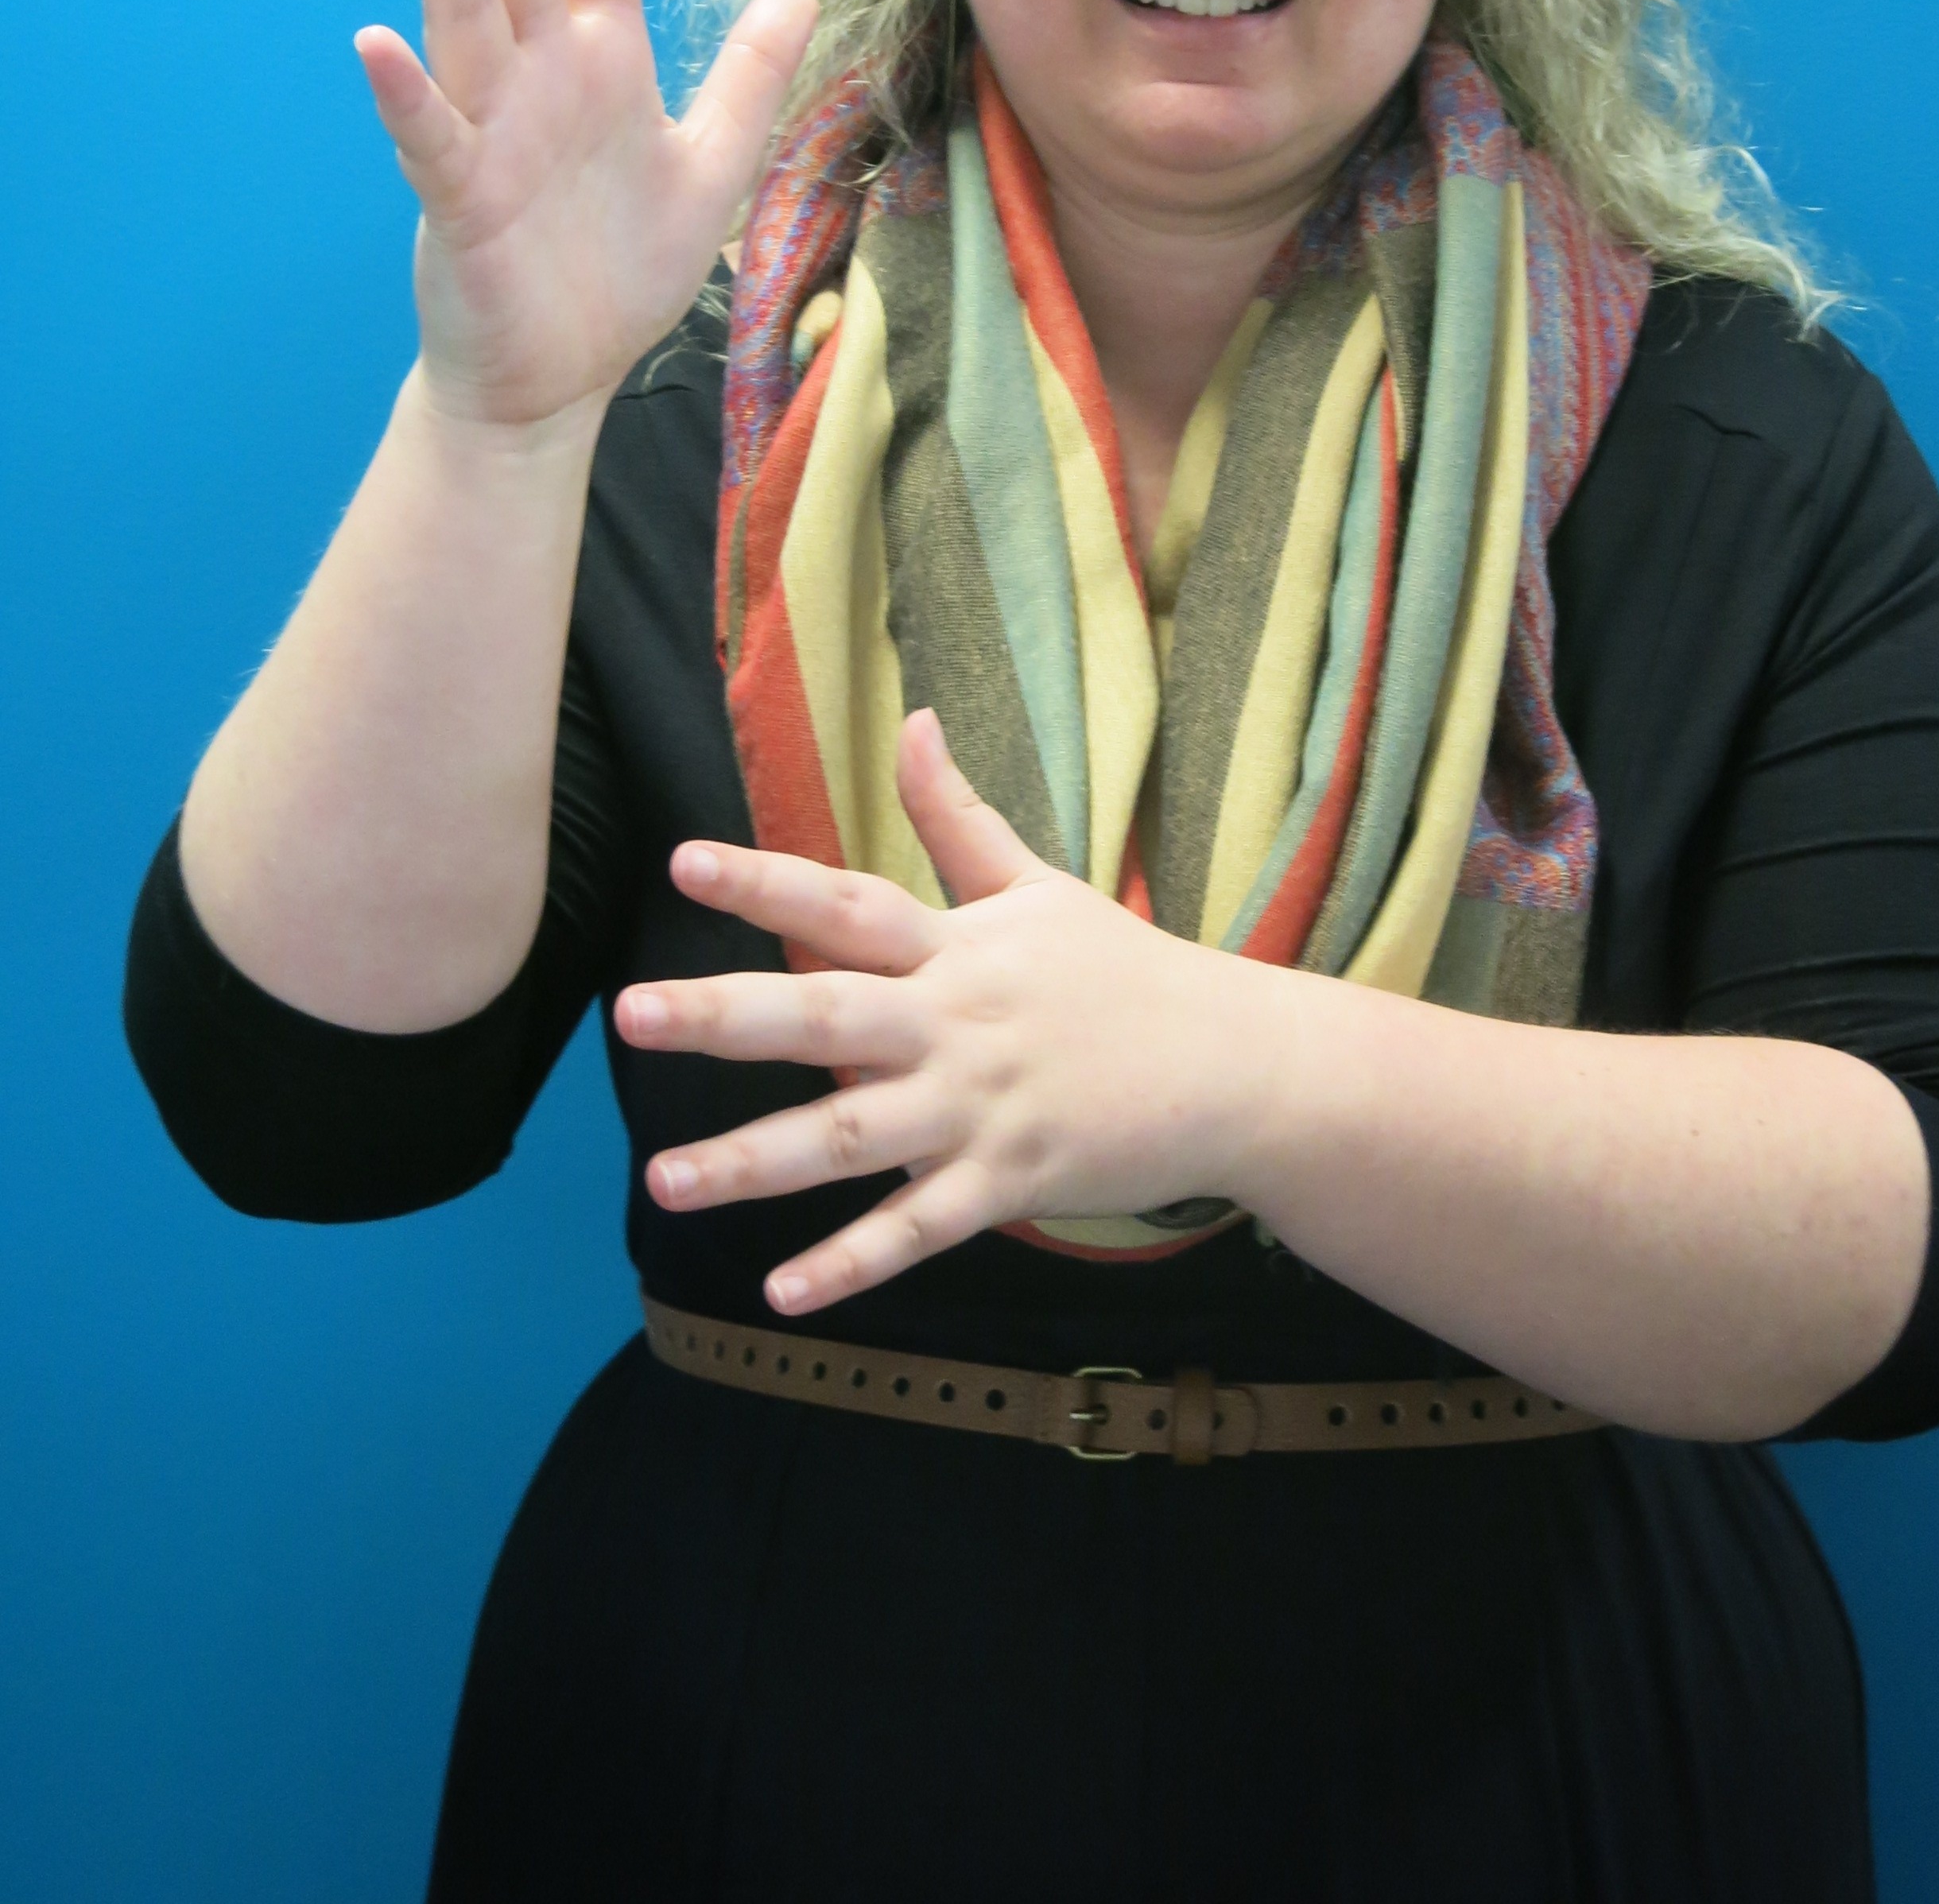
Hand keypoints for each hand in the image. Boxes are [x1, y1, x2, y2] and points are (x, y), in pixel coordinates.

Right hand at [354, 0, 816, 427]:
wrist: (557, 378)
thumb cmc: (616, 270)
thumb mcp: (710, 163)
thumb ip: (747, 74)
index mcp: (599, 55)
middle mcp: (538, 72)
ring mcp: (490, 127)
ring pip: (465, 9)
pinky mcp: (458, 198)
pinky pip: (429, 136)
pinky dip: (404, 90)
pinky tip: (379, 39)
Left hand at [614, 711, 1301, 1315]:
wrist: (1236, 1067)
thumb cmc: (1125, 972)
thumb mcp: (1038, 884)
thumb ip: (957, 816)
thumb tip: (914, 719)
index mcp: (958, 947)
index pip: (847, 904)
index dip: (765, 882)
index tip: (682, 862)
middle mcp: (957, 1024)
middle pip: (828, 1016)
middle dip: (726, 1017)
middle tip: (631, 1014)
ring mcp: (981, 1109)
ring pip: (852, 1139)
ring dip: (755, 1163)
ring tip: (663, 1180)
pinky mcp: (1009, 1183)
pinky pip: (917, 1230)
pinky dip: (852, 1263)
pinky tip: (781, 1290)